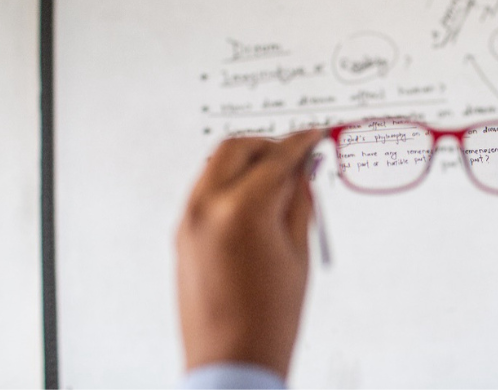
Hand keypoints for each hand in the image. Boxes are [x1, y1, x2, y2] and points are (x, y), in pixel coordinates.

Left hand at [176, 130, 322, 377]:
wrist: (232, 362)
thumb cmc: (270, 316)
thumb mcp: (297, 251)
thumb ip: (299, 201)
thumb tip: (303, 170)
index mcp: (242, 209)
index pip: (276, 158)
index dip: (301, 142)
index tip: (315, 135)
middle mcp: (206, 208)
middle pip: (235, 148)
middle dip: (266, 144)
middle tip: (294, 155)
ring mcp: (188, 221)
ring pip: (215, 166)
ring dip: (245, 162)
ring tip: (277, 181)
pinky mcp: (182, 237)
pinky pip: (205, 192)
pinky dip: (229, 184)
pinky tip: (255, 201)